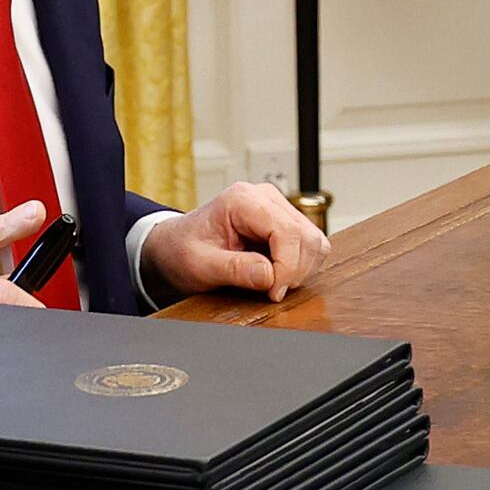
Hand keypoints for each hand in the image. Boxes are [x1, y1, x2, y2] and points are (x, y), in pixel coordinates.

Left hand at [144, 180, 329, 303]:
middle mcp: (265, 196)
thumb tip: (269, 276)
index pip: (286, 231)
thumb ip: (234, 269)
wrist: (175, 245)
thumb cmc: (182, 250)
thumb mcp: (200, 265)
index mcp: (242, 200)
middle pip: (306, 236)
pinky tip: (277, 274)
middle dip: (295, 270)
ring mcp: (277, 207)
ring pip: (314, 240)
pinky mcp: (284, 221)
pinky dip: (301, 265)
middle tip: (272, 291)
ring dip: (301, 269)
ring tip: (273, 283)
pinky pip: (310, 244)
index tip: (273, 292)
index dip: (287, 267)